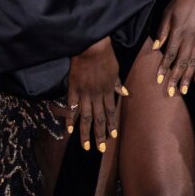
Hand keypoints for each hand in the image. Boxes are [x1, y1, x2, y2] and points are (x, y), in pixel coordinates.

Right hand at [64, 37, 123, 151]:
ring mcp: (84, 93)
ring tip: (86, 146)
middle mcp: (97, 95)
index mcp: (108, 91)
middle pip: (99, 119)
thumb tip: (125, 94)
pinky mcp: (73, 89)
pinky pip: (72, 107)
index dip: (111, 125)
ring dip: (86, 133)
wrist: (91, 46)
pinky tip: (69, 130)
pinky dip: (70, 119)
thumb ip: (117, 84)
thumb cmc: (105, 56)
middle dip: (99, 135)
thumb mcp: (115, 70)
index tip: (111, 137)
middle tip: (99, 149)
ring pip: (86, 117)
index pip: (111, 112)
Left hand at [152, 0, 194, 97]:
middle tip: (171, 93)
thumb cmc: (183, 0)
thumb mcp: (168, 11)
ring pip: (193, 62)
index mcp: (179, 31)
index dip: (164, 67)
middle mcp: (191, 37)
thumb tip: (156, 47)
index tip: (159, 80)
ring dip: (188, 77)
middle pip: (182, 62)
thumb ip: (163, 30)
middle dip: (176, 78)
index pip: (170, 53)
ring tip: (184, 90)